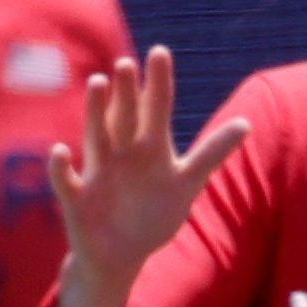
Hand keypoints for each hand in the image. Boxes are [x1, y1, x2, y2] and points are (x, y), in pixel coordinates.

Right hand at [50, 48, 250, 306]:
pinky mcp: (77, 198)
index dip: (158, 83)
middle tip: (128, 63)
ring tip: (97, 83)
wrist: (121, 255)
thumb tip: (246, 124)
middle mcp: (121, 151)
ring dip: (95, 111)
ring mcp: (97, 172)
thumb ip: (212, 153)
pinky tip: (59, 151)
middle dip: (127, 92)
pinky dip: (60, 168)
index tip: (160, 52)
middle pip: (125, 116)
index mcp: (149, 146)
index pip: (155, 108)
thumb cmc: (153, 213)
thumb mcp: (186, 182)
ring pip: (96, 136)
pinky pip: (66, 180)